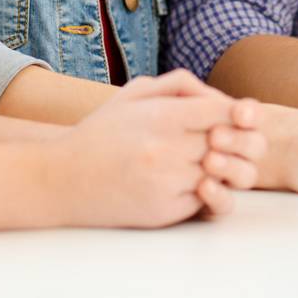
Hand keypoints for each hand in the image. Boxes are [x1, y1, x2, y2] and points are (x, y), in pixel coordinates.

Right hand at [50, 69, 263, 227]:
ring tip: (204, 161)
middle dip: (232, 140)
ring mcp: (166, 184)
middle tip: (226, 141)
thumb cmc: (101, 132)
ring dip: (218, 168)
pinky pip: (204, 200)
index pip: (223, 111)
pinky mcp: (164, 212)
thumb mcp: (134, 93)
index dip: (235, 113)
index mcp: (161, 116)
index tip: (232, 116)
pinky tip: (185, 182)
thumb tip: (221, 96)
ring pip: (219, 174)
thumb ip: (179, 85)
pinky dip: (203, 191)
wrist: (62, 179)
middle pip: (227, 143)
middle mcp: (166, 150)